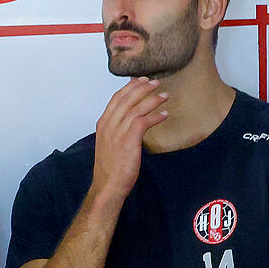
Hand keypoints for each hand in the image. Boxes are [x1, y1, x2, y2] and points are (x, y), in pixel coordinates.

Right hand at [88, 78, 168, 206]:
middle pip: (127, 98)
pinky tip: (164, 115)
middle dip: (143, 88)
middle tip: (156, 82)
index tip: (141, 81)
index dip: (130, 87)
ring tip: (165, 96)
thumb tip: (132, 122)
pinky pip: (143, 121)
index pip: (116, 98)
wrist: (107, 186)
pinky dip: (155, 116)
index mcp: (103, 124)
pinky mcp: (128, 141)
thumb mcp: (110, 145)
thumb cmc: (110, 169)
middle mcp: (109, 125)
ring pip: (136, 108)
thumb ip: (117, 131)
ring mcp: (118, 133)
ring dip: (153, 100)